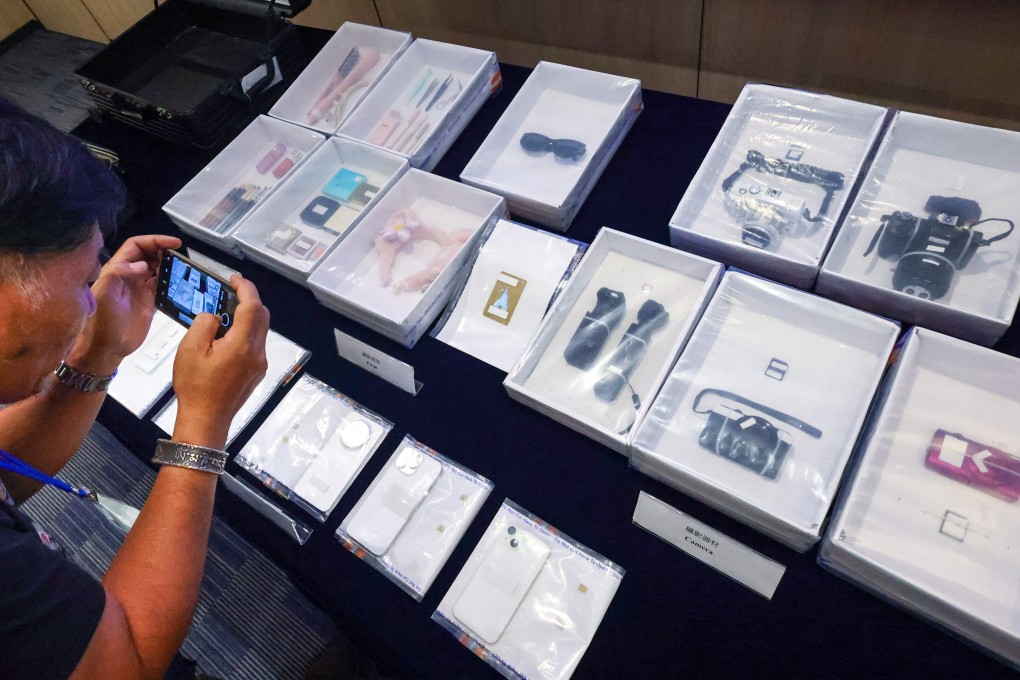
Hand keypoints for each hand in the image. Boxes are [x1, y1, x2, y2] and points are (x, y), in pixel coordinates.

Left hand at [69, 235, 181, 374]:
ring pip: (156, 268)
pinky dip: (171, 280)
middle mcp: (128, 276)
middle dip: (163, 249)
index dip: (154, 240)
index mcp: (116, 269)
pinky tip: (180, 281)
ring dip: (169, 263)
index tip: (173, 243)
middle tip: (180, 253)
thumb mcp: (105, 294)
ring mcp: (139, 288)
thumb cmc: (102, 322)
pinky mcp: (148, 301)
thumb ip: (119, 273)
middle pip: (148, 254)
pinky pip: (162, 284)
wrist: (107, 347)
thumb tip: (143, 265)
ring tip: (183, 265)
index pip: (136, 246)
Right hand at [171, 275, 268, 448]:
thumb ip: (204, 323)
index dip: (246, 288)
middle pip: (262, 316)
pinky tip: (226, 335)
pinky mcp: (256, 372)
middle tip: (230, 291)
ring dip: (247, 317)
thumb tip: (214, 316)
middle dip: (248, 300)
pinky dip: (245, 332)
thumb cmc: (196, 388)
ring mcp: (259, 364)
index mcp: (242, 345)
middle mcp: (257, 353)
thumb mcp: (190, 349)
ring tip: (224, 313)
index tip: (235, 279)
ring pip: (260, 330)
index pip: (253, 307)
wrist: (205, 420)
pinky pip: (255, 344)